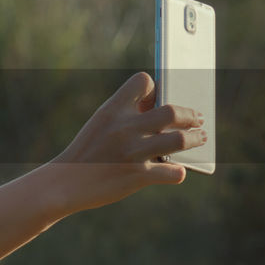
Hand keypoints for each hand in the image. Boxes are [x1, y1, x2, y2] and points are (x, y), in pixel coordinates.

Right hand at [46, 72, 206, 213]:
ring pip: (178, 141)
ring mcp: (131, 152)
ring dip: (194, 140)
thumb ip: (125, 115)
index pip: (144, 81)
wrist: (65, 183)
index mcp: (112, 110)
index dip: (155, 88)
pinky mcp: (136, 176)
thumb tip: (162, 111)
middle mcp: (124, 128)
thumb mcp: (100, 125)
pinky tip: (177, 171)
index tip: (160, 98)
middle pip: (171, 111)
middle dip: (190, 115)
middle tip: (197, 119)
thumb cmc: (87, 152)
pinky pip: (172, 172)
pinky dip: (178, 172)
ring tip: (200, 139)